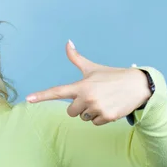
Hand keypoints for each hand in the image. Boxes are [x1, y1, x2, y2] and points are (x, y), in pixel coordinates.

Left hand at [26, 40, 151, 124]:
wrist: (138, 85)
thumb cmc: (112, 76)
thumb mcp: (93, 68)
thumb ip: (77, 59)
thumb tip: (67, 42)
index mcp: (81, 85)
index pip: (57, 92)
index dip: (41, 96)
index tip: (28, 99)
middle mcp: (87, 98)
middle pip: (70, 111)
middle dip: (79, 106)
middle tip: (93, 97)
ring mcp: (97, 108)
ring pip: (83, 118)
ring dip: (90, 112)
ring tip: (103, 100)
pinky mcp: (107, 117)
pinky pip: (94, 123)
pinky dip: (101, 117)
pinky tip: (109, 107)